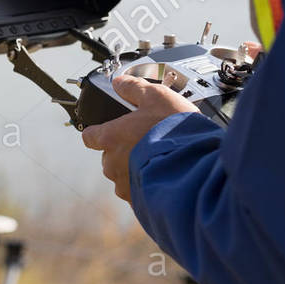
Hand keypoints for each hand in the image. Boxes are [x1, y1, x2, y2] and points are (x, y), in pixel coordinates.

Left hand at [80, 74, 197, 201]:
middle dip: (125, 151)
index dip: (98, 132)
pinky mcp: (138, 201)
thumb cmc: (173, 133)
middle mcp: (112, 164)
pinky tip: (166, 175)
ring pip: (124, 176)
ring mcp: (124, 185)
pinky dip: (149, 185)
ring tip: (160, 160)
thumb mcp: (157, 97)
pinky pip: (139, 192)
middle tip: (147, 142)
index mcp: (111, 138)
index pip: (90, 136)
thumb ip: (134, 88)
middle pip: (109, 157)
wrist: (194, 168)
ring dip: (137, 169)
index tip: (108, 130)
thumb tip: (119, 82)